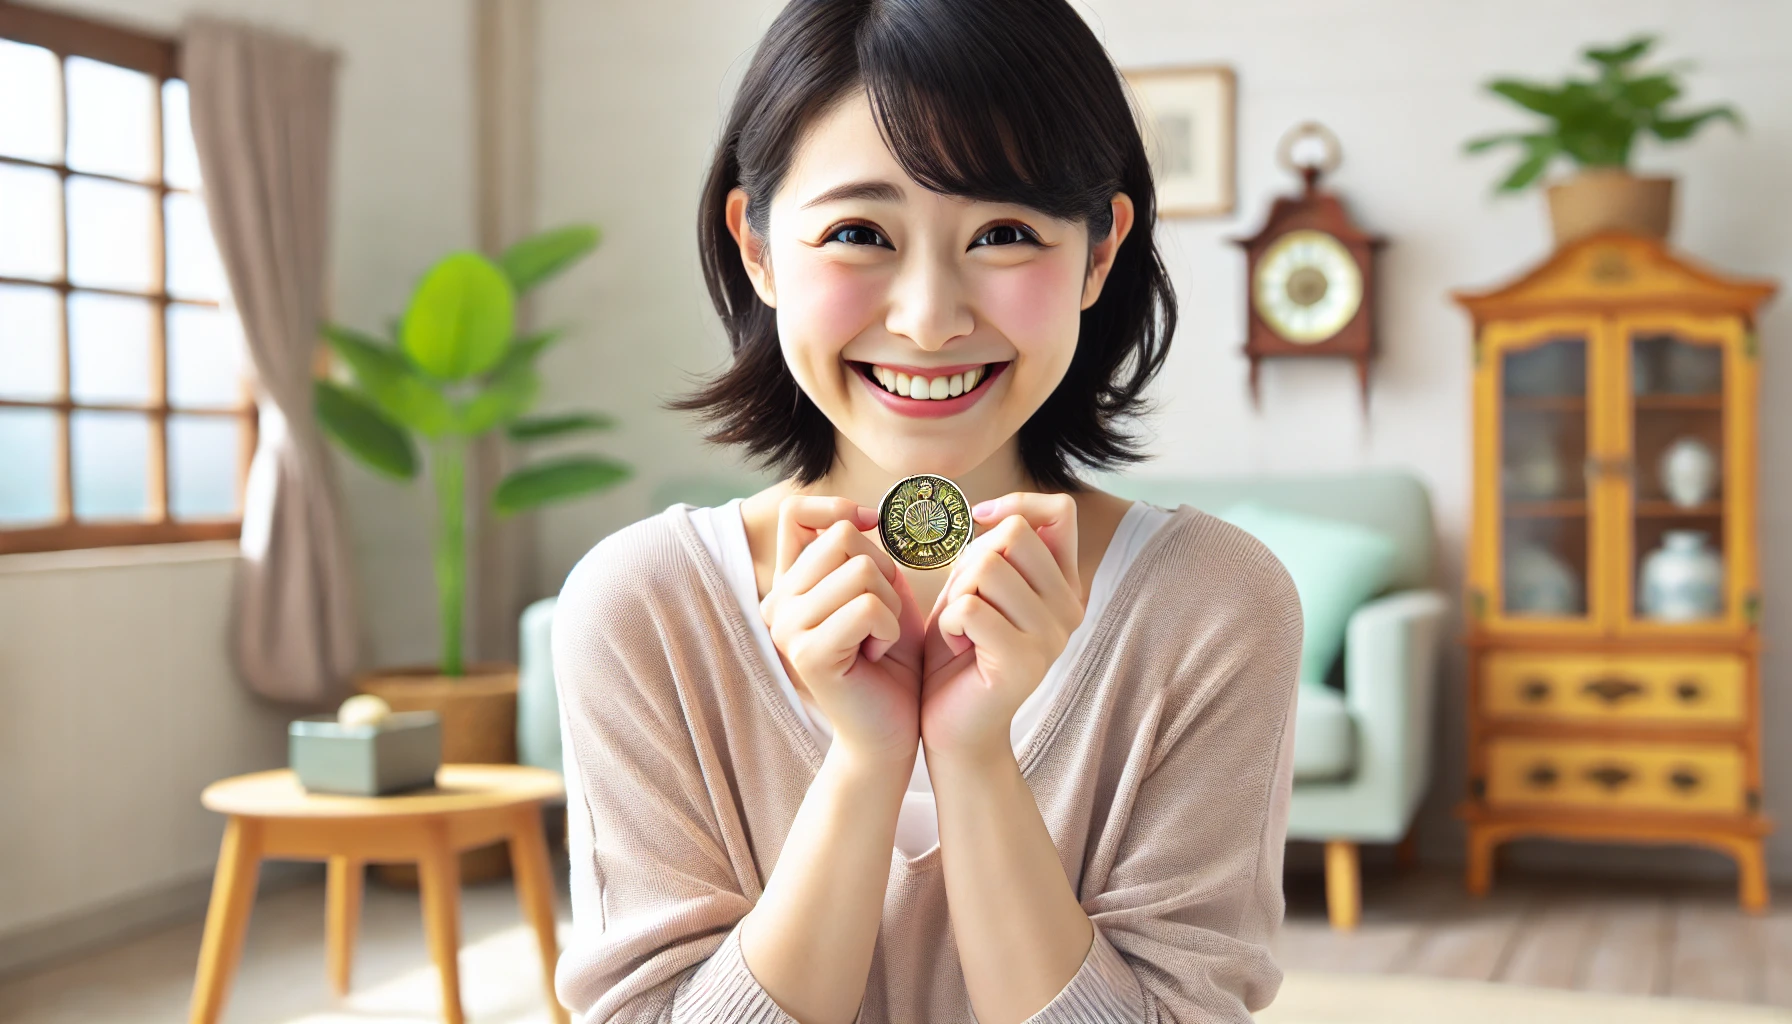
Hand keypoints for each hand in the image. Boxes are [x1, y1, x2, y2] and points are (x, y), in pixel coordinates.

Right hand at [760, 496, 925, 764]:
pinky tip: (878, 654)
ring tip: (879, 639)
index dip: (838, 509)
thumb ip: (862, 554)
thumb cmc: (890, 661)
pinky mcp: (807, 654)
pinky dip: (889, 628)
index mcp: (789, 584)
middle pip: (842, 537)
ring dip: (890, 605)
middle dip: (882, 570)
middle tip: (881, 616)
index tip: (872, 530)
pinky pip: (867, 607)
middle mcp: (777, 602)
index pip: (796, 512)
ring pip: (860, 571)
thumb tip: (862, 516)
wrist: (889, 730)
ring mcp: (786, 628)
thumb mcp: (880, 593)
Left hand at [920, 493, 1082, 761]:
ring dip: (958, 594)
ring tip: (962, 628)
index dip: (1017, 504)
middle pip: (1014, 535)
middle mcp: (1071, 608)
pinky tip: (957, 647)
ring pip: (988, 568)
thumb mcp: (979, 588)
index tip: (980, 520)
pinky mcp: (1025, 662)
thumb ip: (996, 551)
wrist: (955, 727)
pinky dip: (950, 623)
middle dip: (972, 560)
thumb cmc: (961, 651)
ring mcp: (1053, 636)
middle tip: (965, 601)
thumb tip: (994, 512)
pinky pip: (970, 608)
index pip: (1060, 511)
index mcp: (1065, 585)